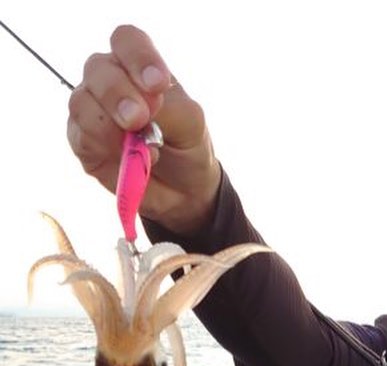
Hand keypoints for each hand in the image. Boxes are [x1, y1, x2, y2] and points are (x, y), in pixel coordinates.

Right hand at [67, 25, 220, 233]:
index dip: (138, 57)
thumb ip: (169, 107)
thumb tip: (139, 106)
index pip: (127, 41)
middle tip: (140, 118)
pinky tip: (128, 158)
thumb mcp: (191, 123)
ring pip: (82, 101)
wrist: (185, 190)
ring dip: (110, 123)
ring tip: (142, 145)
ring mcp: (92, 111)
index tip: (157, 84)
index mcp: (138, 68)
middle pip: (98, 68)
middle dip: (119, 93)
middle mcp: (110, 82)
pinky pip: (81, 135)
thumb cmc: (187, 146)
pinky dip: (105, 146)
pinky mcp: (83, 143)